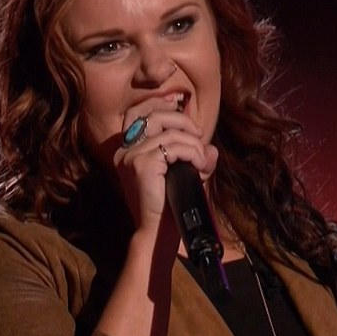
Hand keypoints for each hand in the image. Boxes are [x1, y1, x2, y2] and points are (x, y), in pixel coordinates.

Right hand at [113, 94, 217, 231]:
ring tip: (202, 162)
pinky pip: (175, 147)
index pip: (136, 113)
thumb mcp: (182, 175)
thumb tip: (212, 147)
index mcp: (127, 151)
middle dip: (182, 120)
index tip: (178, 104)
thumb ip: (193, 157)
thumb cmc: (168, 205)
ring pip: (170, 133)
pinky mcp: (142, 164)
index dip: (157, 103)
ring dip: (193, 144)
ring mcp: (131, 156)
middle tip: (198, 136)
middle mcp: (125, 151)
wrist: (158, 232)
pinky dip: (193, 153)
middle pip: (153, 115)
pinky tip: (200, 167)